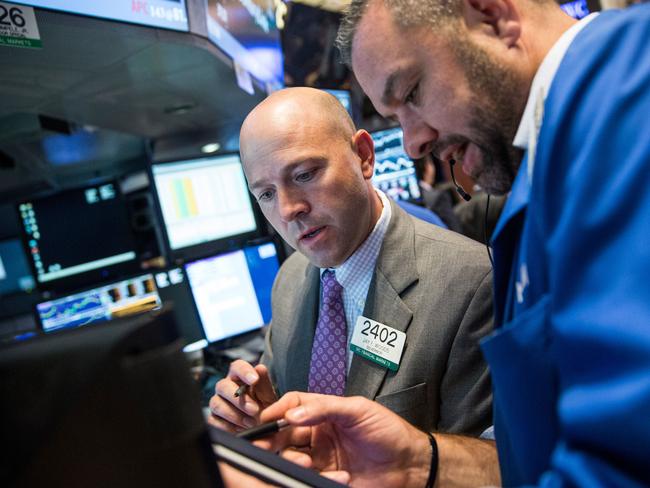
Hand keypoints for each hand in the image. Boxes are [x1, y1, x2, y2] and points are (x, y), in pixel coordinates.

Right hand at [208, 360, 277, 432]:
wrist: (262, 428)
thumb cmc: (264, 408)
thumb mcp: (268, 397)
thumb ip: (264, 383)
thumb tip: (260, 368)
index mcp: (239, 377)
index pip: (237, 367)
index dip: (244, 371)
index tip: (255, 379)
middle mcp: (226, 388)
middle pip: (223, 386)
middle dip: (238, 399)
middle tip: (254, 409)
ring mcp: (218, 403)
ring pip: (217, 404)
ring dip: (234, 415)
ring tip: (250, 422)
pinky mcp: (214, 419)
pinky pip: (213, 421)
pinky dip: (227, 427)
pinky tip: (240, 429)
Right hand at [258, 392, 431, 486]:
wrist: (410, 464)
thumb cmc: (388, 430)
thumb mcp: (358, 410)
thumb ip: (324, 408)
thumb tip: (293, 414)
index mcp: (323, 412)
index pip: (291, 407)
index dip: (276, 412)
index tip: (266, 419)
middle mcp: (318, 434)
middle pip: (284, 434)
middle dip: (274, 440)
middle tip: (269, 447)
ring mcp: (322, 457)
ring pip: (292, 458)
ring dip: (294, 462)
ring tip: (309, 464)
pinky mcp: (328, 478)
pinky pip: (310, 479)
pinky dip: (320, 479)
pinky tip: (341, 477)